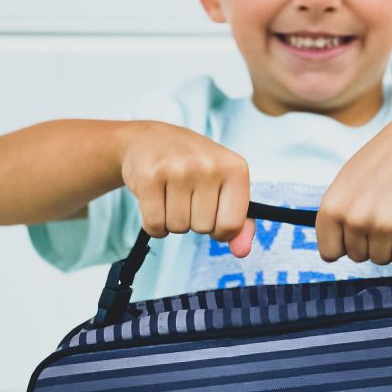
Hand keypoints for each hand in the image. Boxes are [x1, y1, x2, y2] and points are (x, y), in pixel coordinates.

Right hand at [117, 120, 255, 256]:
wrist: (149, 140)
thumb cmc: (193, 167)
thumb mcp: (224, 187)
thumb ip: (239, 222)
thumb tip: (242, 251)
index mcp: (234, 168)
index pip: (232, 225)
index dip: (220, 229)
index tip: (212, 214)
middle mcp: (208, 165)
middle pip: (203, 228)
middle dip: (193, 221)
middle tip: (186, 196)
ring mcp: (178, 168)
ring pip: (179, 228)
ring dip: (172, 221)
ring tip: (170, 195)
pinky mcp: (149, 176)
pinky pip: (155, 225)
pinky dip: (154, 224)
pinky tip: (155, 201)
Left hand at [315, 113, 391, 267]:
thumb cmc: (383, 167)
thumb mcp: (346, 184)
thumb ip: (335, 218)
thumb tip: (331, 256)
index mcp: (332, 207)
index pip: (330, 253)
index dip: (346, 243)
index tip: (358, 225)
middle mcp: (355, 217)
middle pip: (359, 257)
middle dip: (372, 241)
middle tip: (385, 210)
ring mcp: (383, 223)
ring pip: (383, 259)